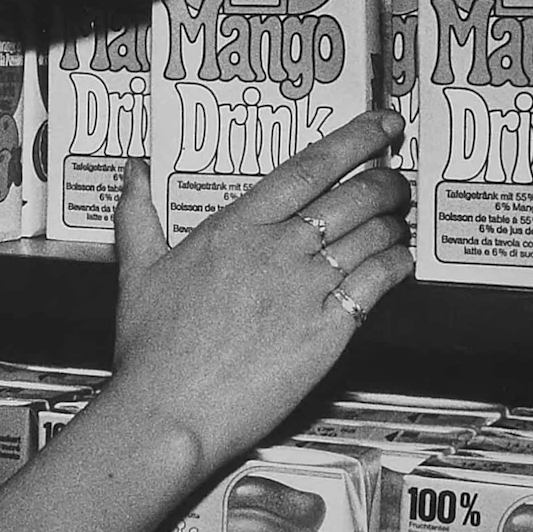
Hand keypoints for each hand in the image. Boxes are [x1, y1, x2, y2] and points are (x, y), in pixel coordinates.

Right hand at [106, 110, 412, 474]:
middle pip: (352, 196)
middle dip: (385, 180)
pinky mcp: (327, 333)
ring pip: (371, 236)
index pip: (307, 168)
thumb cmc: (150, 344)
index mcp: (234, 227)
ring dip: (394, 223)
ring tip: (399, 221)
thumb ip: (136, 213)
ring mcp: (305, 290)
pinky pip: (378, 285)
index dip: (354, 140)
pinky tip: (400, 263)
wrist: (169, 408)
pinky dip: (397, 266)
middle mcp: (276, 250)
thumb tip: (132, 170)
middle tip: (396, 177)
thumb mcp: (135, 269)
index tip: (383, 124)